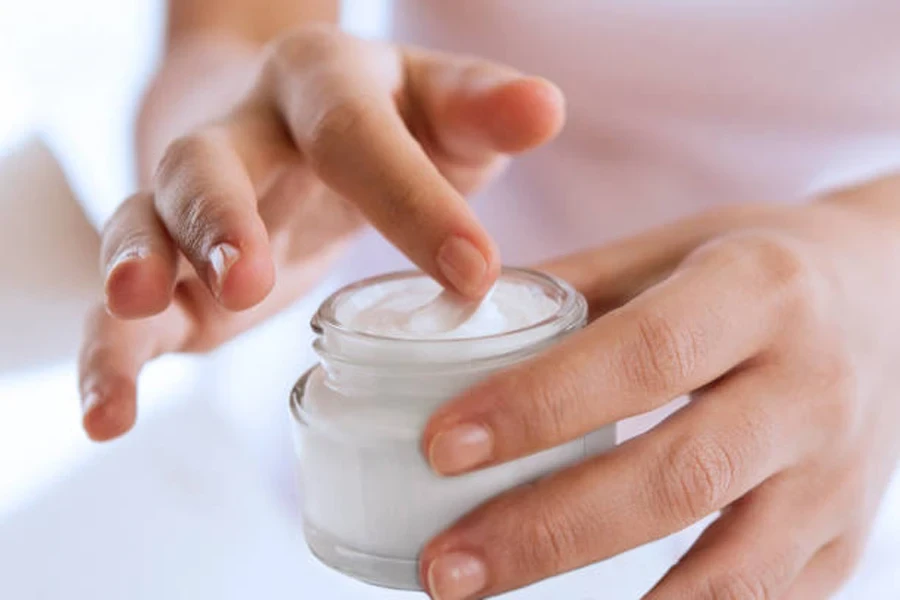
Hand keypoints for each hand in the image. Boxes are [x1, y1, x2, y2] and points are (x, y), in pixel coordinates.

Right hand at [78, 25, 564, 440]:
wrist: (286, 119)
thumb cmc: (385, 120)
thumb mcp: (437, 105)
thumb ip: (482, 108)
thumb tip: (546, 109)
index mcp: (320, 89)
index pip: (356, 135)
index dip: (411, 200)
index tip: (473, 273)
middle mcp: (242, 135)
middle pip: (211, 164)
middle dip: (224, 218)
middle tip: (250, 280)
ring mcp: (193, 205)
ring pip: (145, 224)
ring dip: (140, 268)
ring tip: (144, 310)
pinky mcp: (175, 273)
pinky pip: (123, 308)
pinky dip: (111, 356)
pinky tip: (111, 414)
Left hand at [419, 197, 899, 598]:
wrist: (890, 300)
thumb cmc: (757, 269)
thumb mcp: (672, 248)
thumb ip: (571, 288)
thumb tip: (456, 324)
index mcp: (760, 292)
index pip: (643, 356)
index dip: (539, 405)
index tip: (441, 446)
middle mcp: (812, 387)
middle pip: (677, 477)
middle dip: (548, 531)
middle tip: (445, 566)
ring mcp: (840, 475)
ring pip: (730, 568)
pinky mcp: (845, 537)